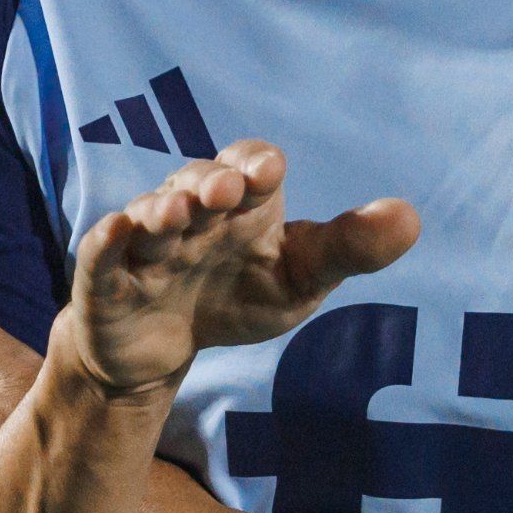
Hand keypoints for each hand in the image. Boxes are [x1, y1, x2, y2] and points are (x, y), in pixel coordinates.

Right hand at [63, 142, 417, 399]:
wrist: (163, 348)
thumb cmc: (236, 295)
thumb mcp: (299, 279)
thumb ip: (350, 249)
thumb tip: (411, 217)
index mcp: (242, 203)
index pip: (248, 165)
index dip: (254, 165)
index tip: (269, 173)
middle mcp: (191, 211)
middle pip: (197, 181)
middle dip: (209, 183)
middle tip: (223, 192)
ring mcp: (145, 242)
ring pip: (150, 214)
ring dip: (161, 209)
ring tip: (176, 214)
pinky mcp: (106, 277)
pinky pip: (101, 253)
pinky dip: (105, 241)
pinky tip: (115, 232)